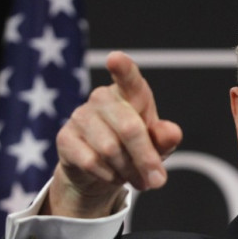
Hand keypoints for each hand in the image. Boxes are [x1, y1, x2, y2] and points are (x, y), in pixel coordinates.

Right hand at [45, 51, 182, 217]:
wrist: (101, 170)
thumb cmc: (135, 147)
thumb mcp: (157, 144)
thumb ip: (165, 138)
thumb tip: (172, 133)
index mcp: (130, 93)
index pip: (128, 77)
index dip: (122, 68)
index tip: (115, 58)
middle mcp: (103, 98)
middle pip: (129, 128)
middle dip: (146, 158)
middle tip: (158, 180)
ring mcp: (81, 116)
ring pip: (110, 149)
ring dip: (128, 170)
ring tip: (136, 178)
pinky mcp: (65, 137)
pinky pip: (91, 162)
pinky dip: (108, 175)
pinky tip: (112, 174)